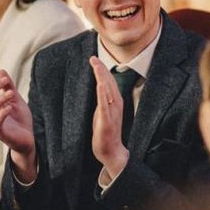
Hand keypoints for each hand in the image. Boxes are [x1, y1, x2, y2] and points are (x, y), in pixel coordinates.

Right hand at [0, 70, 36, 180]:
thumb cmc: (20, 119)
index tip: (0, 75)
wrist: (28, 139)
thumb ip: (8, 86)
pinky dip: (2, 113)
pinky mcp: (1, 133)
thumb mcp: (15, 99)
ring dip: (0, 98)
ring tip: (12, 93)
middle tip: (6, 81)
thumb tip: (1, 71)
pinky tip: (11, 107)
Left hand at [89, 57, 128, 178]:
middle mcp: (116, 105)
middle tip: (93, 57)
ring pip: (107, 90)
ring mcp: (112, 112)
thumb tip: (97, 89)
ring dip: (102, 76)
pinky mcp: (107, 121)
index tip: (95, 59)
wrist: (112, 152)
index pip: (109, 82)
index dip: (103, 70)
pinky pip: (105, 104)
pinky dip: (103, 93)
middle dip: (101, 69)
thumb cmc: (106, 134)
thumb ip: (102, 101)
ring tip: (96, 65)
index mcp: (115, 102)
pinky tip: (100, 84)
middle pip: (109, 82)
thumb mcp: (102, 113)